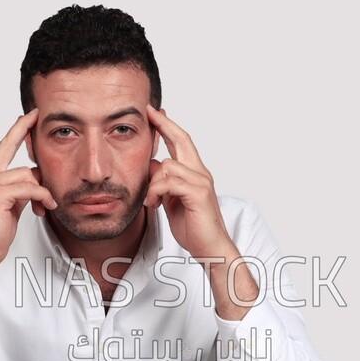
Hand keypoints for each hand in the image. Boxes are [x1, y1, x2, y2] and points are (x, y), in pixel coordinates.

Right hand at [0, 110, 57, 274]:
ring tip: (43, 207)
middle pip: (20, 160)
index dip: (18, 129)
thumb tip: (35, 178)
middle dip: (35, 162)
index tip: (30, 115)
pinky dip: (41, 197)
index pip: (3, 145)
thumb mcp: (10, 203)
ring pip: (27, 176)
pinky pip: (29, 187)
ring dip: (41, 192)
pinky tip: (45, 208)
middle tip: (43, 142)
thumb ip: (19, 186)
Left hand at [143, 105, 235, 261]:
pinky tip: (154, 204)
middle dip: (163, 124)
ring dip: (152, 183)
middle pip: (182, 139)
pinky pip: (170, 182)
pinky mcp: (198, 194)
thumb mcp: (171, 201)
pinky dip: (157, 192)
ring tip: (149, 201)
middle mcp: (200, 173)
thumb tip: (151, 168)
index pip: (181, 143)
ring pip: (168, 165)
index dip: (167, 126)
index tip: (154, 113)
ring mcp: (201, 182)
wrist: (210, 248)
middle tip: (149, 112)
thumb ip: (163, 184)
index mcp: (194, 173)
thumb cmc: (193, 227)